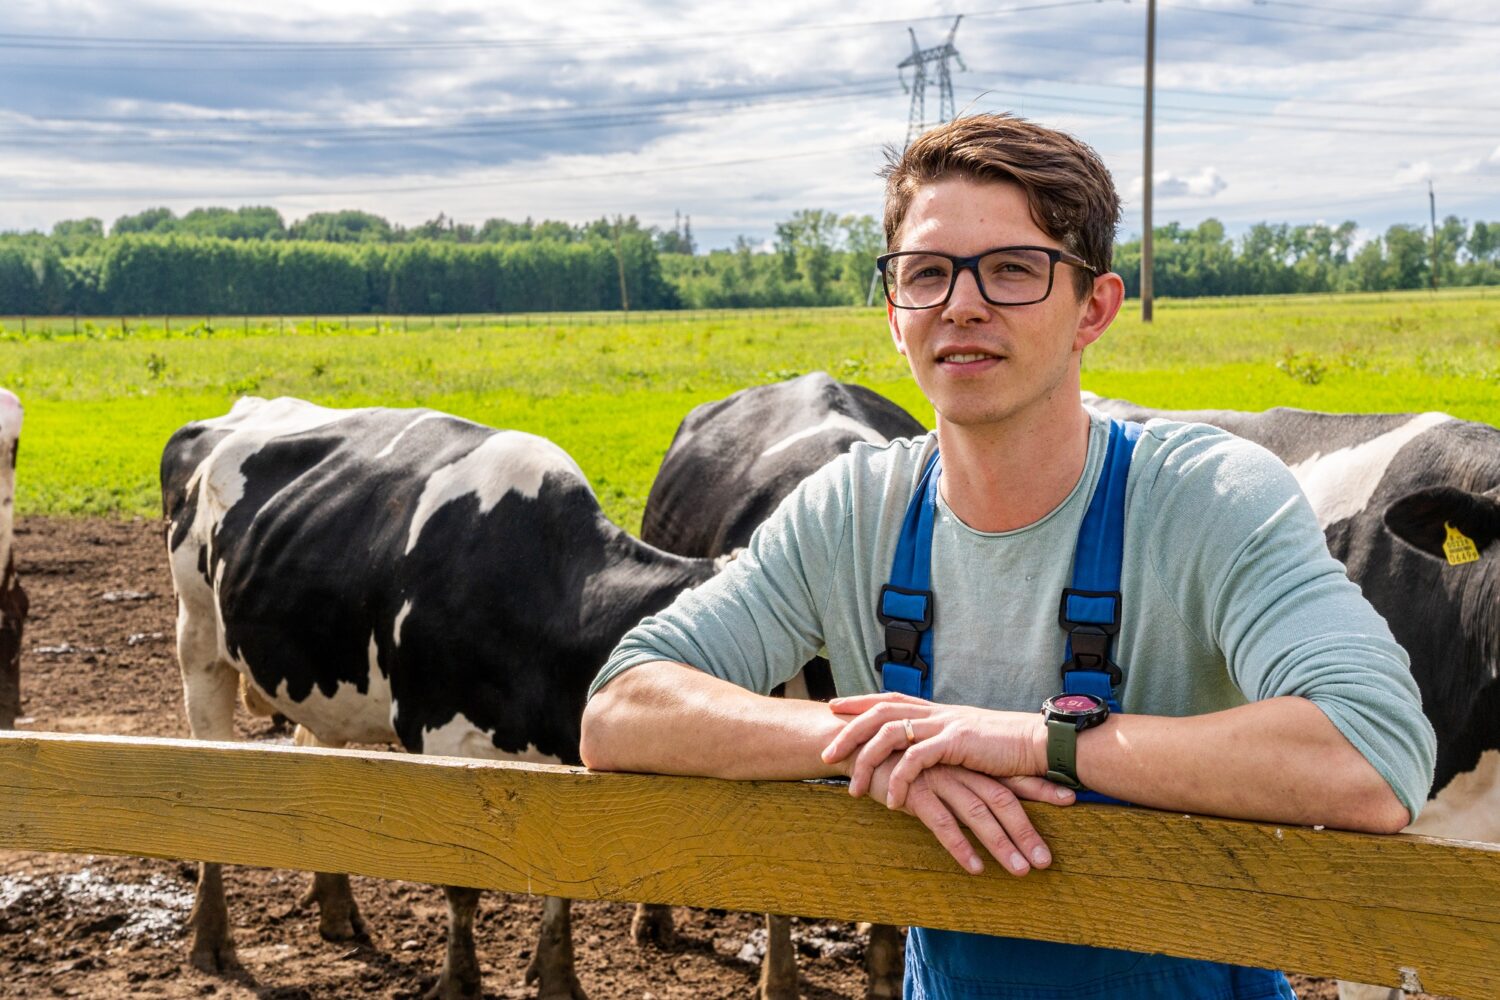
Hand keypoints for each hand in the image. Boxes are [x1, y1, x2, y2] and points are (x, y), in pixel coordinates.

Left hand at [822, 691, 1071, 810]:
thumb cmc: (1008, 748)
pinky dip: (901, 781)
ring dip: (867, 761)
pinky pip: (916, 760)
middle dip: (848, 731)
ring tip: (854, 790)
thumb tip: (925, 751)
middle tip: (825, 753)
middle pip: (879, 712)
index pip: (889, 699)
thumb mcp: (969, 741)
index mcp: (938, 710)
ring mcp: (946, 724)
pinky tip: (893, 802)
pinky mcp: (957, 743)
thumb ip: (945, 741)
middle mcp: (937, 712)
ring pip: (890, 733)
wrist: (1040, 743)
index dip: (859, 701)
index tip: (833, 707)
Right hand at [866, 757, 1056, 875]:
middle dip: (1027, 831)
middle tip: (1046, 861)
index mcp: (965, 759)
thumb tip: (981, 793)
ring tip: (1020, 870)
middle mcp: (957, 767)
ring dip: (1001, 844)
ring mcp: (937, 777)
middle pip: (1002, 799)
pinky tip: (975, 867)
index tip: (1072, 800)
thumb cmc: (894, 755)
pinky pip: (941, 822)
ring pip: (977, 813)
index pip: (1009, 773)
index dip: (1040, 787)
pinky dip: (961, 846)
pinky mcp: (913, 791)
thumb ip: (957, 773)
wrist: (852, 739)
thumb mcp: (932, 761)